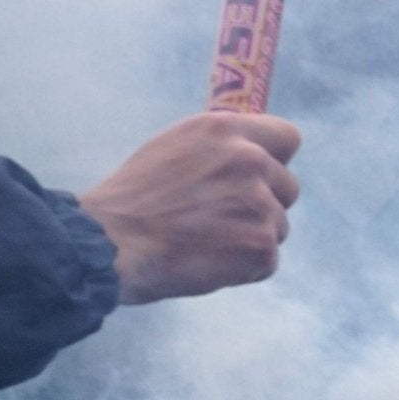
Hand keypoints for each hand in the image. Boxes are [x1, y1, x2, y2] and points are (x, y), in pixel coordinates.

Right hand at [77, 112, 301, 303]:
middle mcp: (249, 160)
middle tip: (220, 218)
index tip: (259, 177)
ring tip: (207, 241)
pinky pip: (268, 261)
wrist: (110, 243)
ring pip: (279, 226)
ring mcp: (258, 204)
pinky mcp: (261, 245)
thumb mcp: (174, 147)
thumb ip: (220, 148)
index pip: (288, 138)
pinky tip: (209, 262)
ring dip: (252, 238)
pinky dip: (245, 269)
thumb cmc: (135, 198)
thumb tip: (256, 153)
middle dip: (263, 205)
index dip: (275, 160)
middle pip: (288, 187)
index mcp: (226, 130)